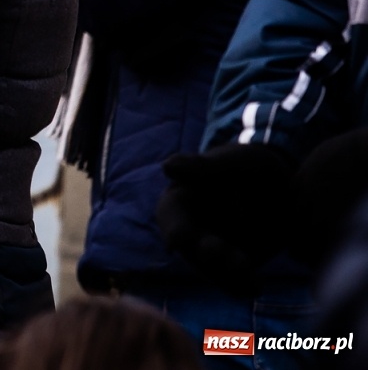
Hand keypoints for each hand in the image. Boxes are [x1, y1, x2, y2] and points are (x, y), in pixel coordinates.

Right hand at [157, 143, 294, 293]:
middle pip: (191, 252)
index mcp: (180, 204)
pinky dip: (244, 286)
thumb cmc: (244, 166)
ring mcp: (214, 251)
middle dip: (205, 258)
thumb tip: (168, 167)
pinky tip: (255, 286)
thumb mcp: (227, 161)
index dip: (173, 229)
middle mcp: (192, 232)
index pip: (170, 217)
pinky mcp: (238, 265)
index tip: (179, 240)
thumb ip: (200, 167)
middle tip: (219, 252)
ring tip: (246, 274)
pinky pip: (237, 283)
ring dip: (226, 276)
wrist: (280, 184)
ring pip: (213, 272)